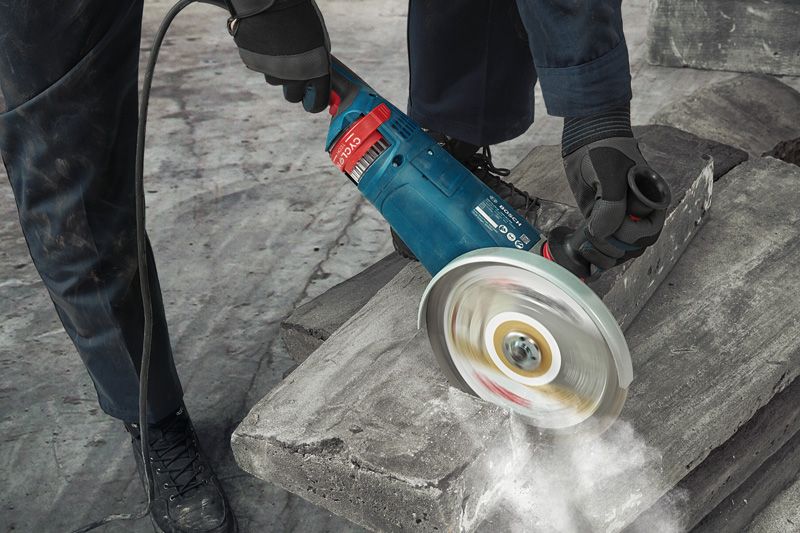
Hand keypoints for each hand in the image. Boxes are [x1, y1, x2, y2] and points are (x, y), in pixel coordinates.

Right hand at [226, 0, 330, 111]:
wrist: (270, 0)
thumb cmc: (300, 16)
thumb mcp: (318, 41)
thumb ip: (317, 63)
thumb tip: (316, 80)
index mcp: (316, 70)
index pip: (317, 103)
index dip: (314, 102)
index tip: (313, 99)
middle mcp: (295, 76)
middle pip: (293, 97)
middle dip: (295, 88)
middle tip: (295, 74)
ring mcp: (272, 72)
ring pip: (275, 80)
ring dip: (278, 70)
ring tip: (279, 47)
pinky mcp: (254, 64)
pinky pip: (260, 67)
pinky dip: (263, 58)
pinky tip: (266, 42)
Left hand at [562, 136, 667, 269]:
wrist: (587, 136)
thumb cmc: (604, 149)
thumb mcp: (609, 175)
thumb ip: (611, 205)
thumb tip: (604, 233)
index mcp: (652, 202)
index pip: (646, 235)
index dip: (626, 238)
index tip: (605, 229)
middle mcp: (639, 213)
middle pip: (632, 248)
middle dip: (612, 250)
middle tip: (591, 239)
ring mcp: (619, 217)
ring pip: (617, 250)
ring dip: (602, 254)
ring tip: (585, 244)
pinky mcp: (601, 219)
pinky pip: (601, 243)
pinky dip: (592, 250)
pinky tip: (580, 247)